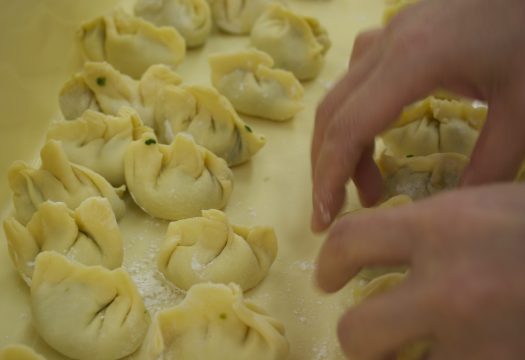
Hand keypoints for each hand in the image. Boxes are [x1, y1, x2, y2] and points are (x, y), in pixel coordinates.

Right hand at [310, 0, 524, 230]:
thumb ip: (491, 163)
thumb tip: (453, 211)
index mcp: (413, 61)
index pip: (349, 129)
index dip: (330, 178)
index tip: (324, 217)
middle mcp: (387, 45)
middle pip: (332, 113)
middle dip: (326, 167)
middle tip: (334, 209)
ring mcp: (389, 33)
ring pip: (340, 95)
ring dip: (342, 142)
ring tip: (368, 182)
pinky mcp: (398, 31)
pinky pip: (358, 76)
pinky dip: (356, 112)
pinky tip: (378, 128)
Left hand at [316, 183, 524, 358]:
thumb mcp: (485, 206)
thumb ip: (430, 225)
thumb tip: (393, 241)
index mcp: (440, 228)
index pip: (348, 241)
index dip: (328, 263)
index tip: (326, 279)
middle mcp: (448, 288)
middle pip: (357, 332)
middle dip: (356, 337)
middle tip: (367, 336)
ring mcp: (474, 341)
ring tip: (417, 349)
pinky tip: (462, 352)